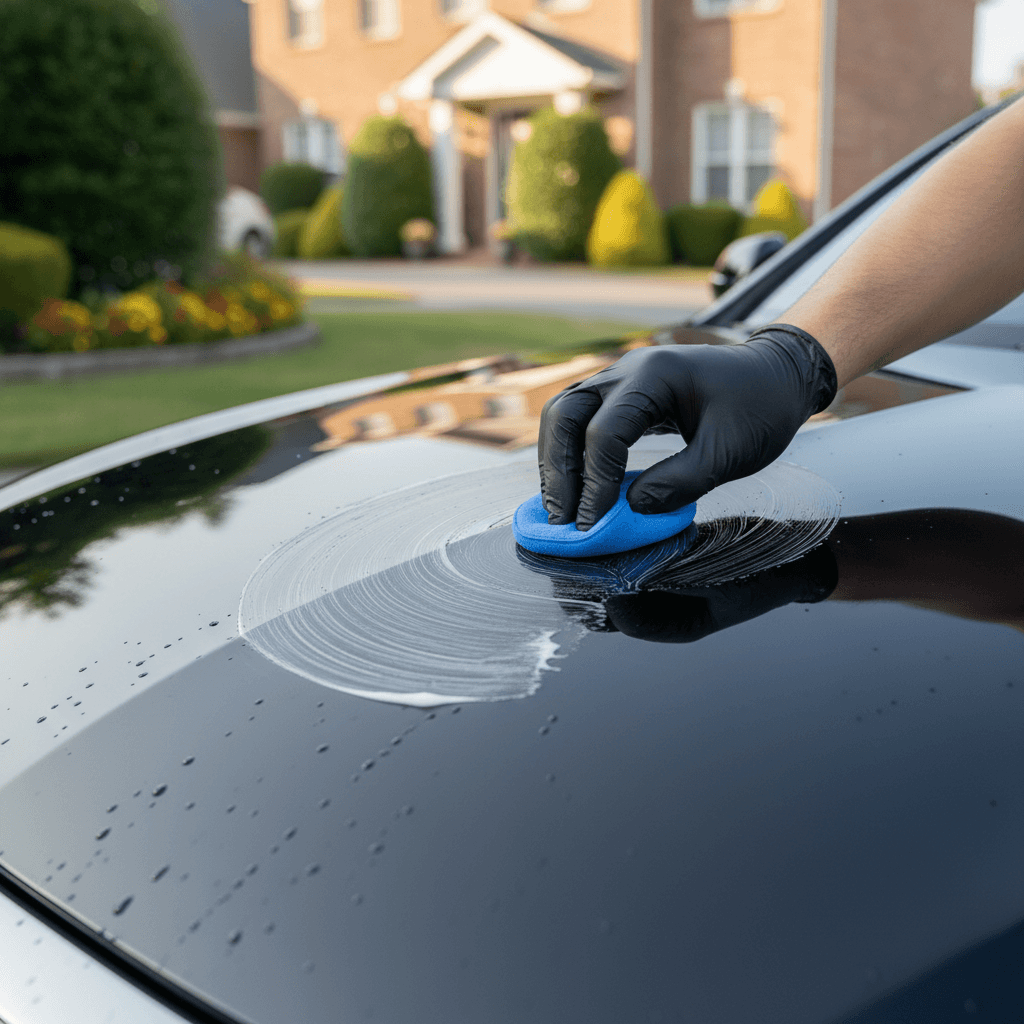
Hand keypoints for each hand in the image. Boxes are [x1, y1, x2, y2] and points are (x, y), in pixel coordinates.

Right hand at [538, 325, 836, 529]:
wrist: (778, 375)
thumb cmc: (762, 406)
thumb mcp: (731, 452)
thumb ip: (682, 482)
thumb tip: (631, 509)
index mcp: (654, 376)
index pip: (604, 433)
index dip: (596, 483)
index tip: (595, 523)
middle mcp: (627, 372)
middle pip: (564, 415)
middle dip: (559, 470)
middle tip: (562, 519)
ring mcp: (620, 380)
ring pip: (564, 415)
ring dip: (557, 461)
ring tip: (561, 507)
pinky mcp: (623, 396)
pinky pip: (581, 421)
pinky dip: (572, 454)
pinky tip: (577, 488)